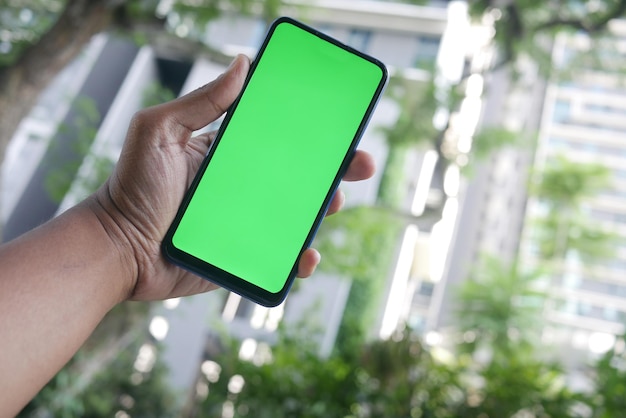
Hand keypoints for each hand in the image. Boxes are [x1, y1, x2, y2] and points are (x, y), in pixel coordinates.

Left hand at [89, 55, 374, 300]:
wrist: (116, 250)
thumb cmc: (131, 188)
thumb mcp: (159, 132)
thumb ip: (199, 101)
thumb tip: (241, 63)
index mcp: (228, 154)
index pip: (279, 139)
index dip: (311, 133)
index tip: (338, 125)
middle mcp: (242, 187)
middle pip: (298, 176)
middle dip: (335, 170)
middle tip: (359, 164)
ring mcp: (245, 223)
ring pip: (297, 215)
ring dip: (324, 209)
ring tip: (333, 204)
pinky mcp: (243, 256)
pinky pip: (280, 257)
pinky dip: (299, 257)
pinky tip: (307, 255)